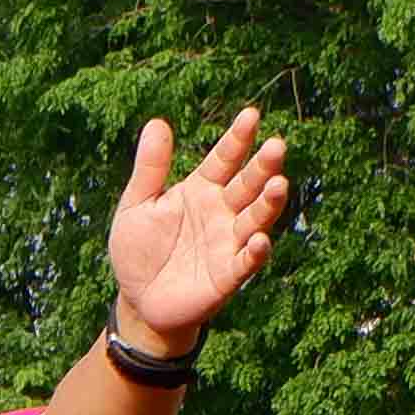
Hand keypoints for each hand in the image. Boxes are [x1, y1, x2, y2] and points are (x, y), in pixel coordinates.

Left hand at [105, 109, 294, 350]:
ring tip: (278, 184)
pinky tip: (259, 240)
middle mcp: (222, 212)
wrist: (137, 300)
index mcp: (201, 190)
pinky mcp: (227, 275)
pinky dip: (255, 252)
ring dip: (268, 203)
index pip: (224, 159)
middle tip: (276, 145)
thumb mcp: (136, 205)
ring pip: (255, 219)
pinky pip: (245, 262)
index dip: (237, 138)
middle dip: (263, 166)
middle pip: (247, 185)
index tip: (251, 114)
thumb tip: (157, 123)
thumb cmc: (139, 250)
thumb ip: (150, 168)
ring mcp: (228, 243)